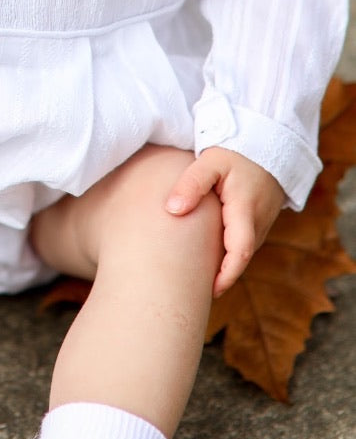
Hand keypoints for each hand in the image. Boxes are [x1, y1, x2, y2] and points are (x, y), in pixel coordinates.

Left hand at [165, 147, 285, 296]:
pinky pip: (241, 244)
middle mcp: (257, 223)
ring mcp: (260, 224)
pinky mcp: (257, 222)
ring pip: (240, 252)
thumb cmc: (235, 152)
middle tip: (189, 294)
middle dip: (219, 277)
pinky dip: (226, 253)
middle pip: (238, 258)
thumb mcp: (211, 162)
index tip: (209, 292)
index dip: (226, 275)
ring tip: (191, 278)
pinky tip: (204, 256)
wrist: (266, 144)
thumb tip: (172, 210)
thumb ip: (192, 184)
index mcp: (245, 210)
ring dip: (222, 266)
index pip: (239, 252)